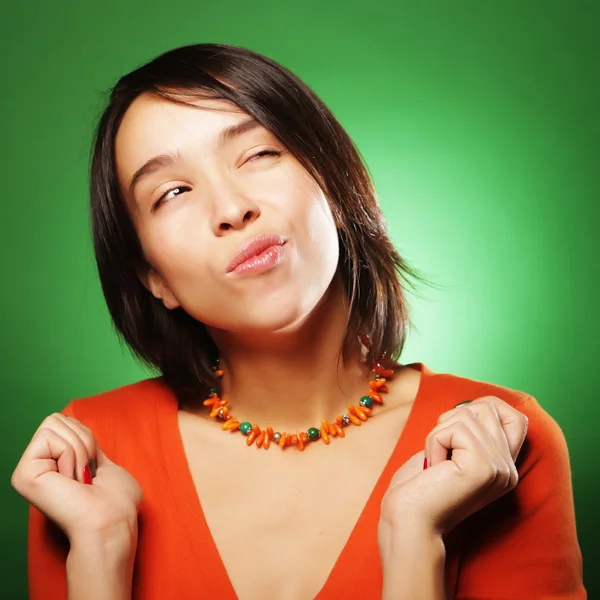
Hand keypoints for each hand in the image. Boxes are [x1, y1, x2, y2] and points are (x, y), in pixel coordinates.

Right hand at [11, 412, 142, 545]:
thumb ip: (85, 444)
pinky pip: (48, 436)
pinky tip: (70, 479)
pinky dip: (69, 453)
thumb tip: (74, 424)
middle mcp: (38, 465)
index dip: (86, 436)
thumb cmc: (116, 499)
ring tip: (79, 478)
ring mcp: (28, 469)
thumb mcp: (102, 462)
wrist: (112, 520)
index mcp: (54, 463)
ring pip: (52, 423)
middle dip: (82, 439)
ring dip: (78, 449)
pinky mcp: (23, 473)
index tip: (93, 465)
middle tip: (86, 471)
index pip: (65, 420)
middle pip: (56, 417)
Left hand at [380, 396, 528, 538]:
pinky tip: (435, 468)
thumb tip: (476, 403)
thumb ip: (470, 431)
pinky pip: (453, 428)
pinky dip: (434, 442)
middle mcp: (508, 470)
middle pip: (487, 408)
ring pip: (466, 414)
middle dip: (451, 420)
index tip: (457, 422)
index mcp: (504, 467)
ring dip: (438, 434)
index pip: (517, 417)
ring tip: (437, 464)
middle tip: (441, 452)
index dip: (488, 406)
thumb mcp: (452, 452)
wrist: (408, 520)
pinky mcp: (483, 467)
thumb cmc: (420, 486)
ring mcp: (499, 469)